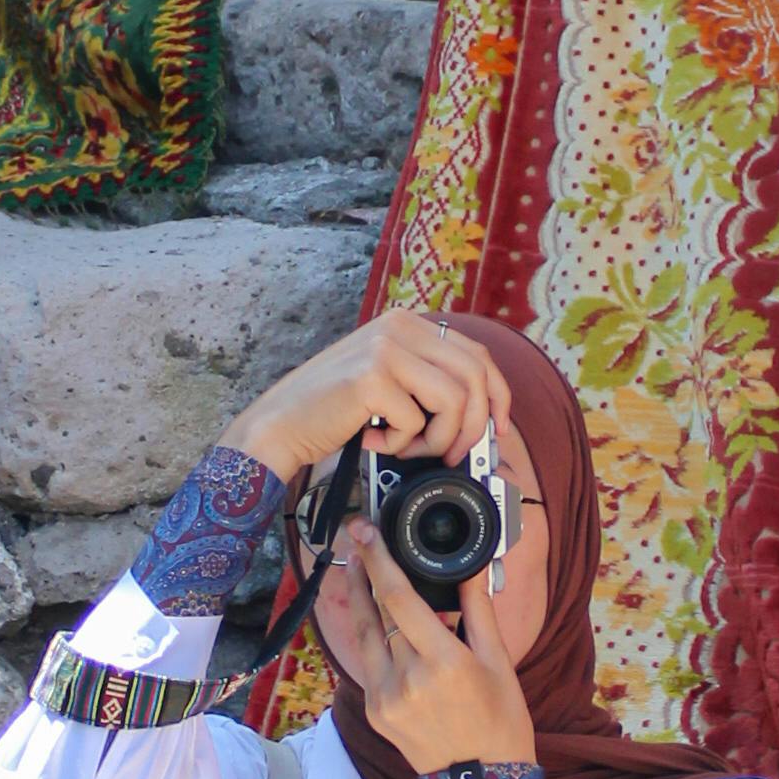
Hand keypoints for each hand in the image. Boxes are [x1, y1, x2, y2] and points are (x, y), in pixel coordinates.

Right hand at [226, 309, 513, 492]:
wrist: (279, 427)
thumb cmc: (332, 412)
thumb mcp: (388, 382)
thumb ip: (428, 381)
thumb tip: (485, 414)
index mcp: (407, 323)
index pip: (477, 354)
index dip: (498, 396)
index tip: (498, 430)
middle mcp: (398, 326)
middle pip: (475, 376)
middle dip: (474, 426)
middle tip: (452, 455)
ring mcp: (385, 348)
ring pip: (455, 401)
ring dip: (437, 440)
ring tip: (404, 448)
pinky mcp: (372, 377)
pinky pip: (417, 421)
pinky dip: (401, 444)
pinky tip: (373, 440)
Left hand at [317, 523, 536, 776]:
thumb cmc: (500, 722)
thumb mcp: (498, 662)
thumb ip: (479, 611)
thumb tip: (474, 568)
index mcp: (443, 661)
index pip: (398, 599)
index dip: (378, 560)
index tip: (365, 531)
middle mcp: (407, 678)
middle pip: (374, 613)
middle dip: (364, 572)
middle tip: (357, 538)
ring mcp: (385, 698)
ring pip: (364, 637)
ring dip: (358, 601)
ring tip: (357, 569)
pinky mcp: (375, 712)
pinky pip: (367, 664)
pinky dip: (370, 638)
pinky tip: (375, 619)